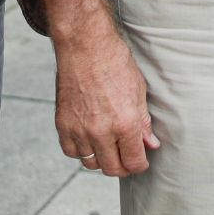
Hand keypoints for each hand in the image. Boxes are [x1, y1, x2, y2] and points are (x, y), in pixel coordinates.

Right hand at [55, 27, 158, 176]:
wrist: (84, 46)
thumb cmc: (115, 63)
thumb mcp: (138, 90)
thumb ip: (143, 122)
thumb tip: (151, 144)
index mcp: (125, 123)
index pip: (134, 163)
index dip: (140, 164)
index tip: (141, 160)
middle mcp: (101, 131)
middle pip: (112, 169)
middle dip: (122, 166)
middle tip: (126, 157)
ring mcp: (79, 129)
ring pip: (90, 163)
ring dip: (101, 159)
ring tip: (108, 146)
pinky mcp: (62, 124)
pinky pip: (72, 152)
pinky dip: (81, 151)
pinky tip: (89, 139)